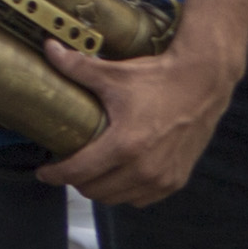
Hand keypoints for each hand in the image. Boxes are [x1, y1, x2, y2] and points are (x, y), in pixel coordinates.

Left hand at [37, 26, 235, 208]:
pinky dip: (127, 191)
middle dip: (76, 181)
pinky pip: (141, 198)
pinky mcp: (176, 179)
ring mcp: (162, 177)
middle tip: (69, 166)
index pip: (78, 173)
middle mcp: (144, 168)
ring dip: (101, 188)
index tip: (44, 172)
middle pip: (94, 191)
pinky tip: (120, 175)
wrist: (203, 82)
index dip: (55, 175)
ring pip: (116, 199)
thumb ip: (76, 67)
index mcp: (125, 145)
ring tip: (92, 171)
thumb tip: (49, 50)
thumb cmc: (158, 78)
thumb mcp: (114, 74)